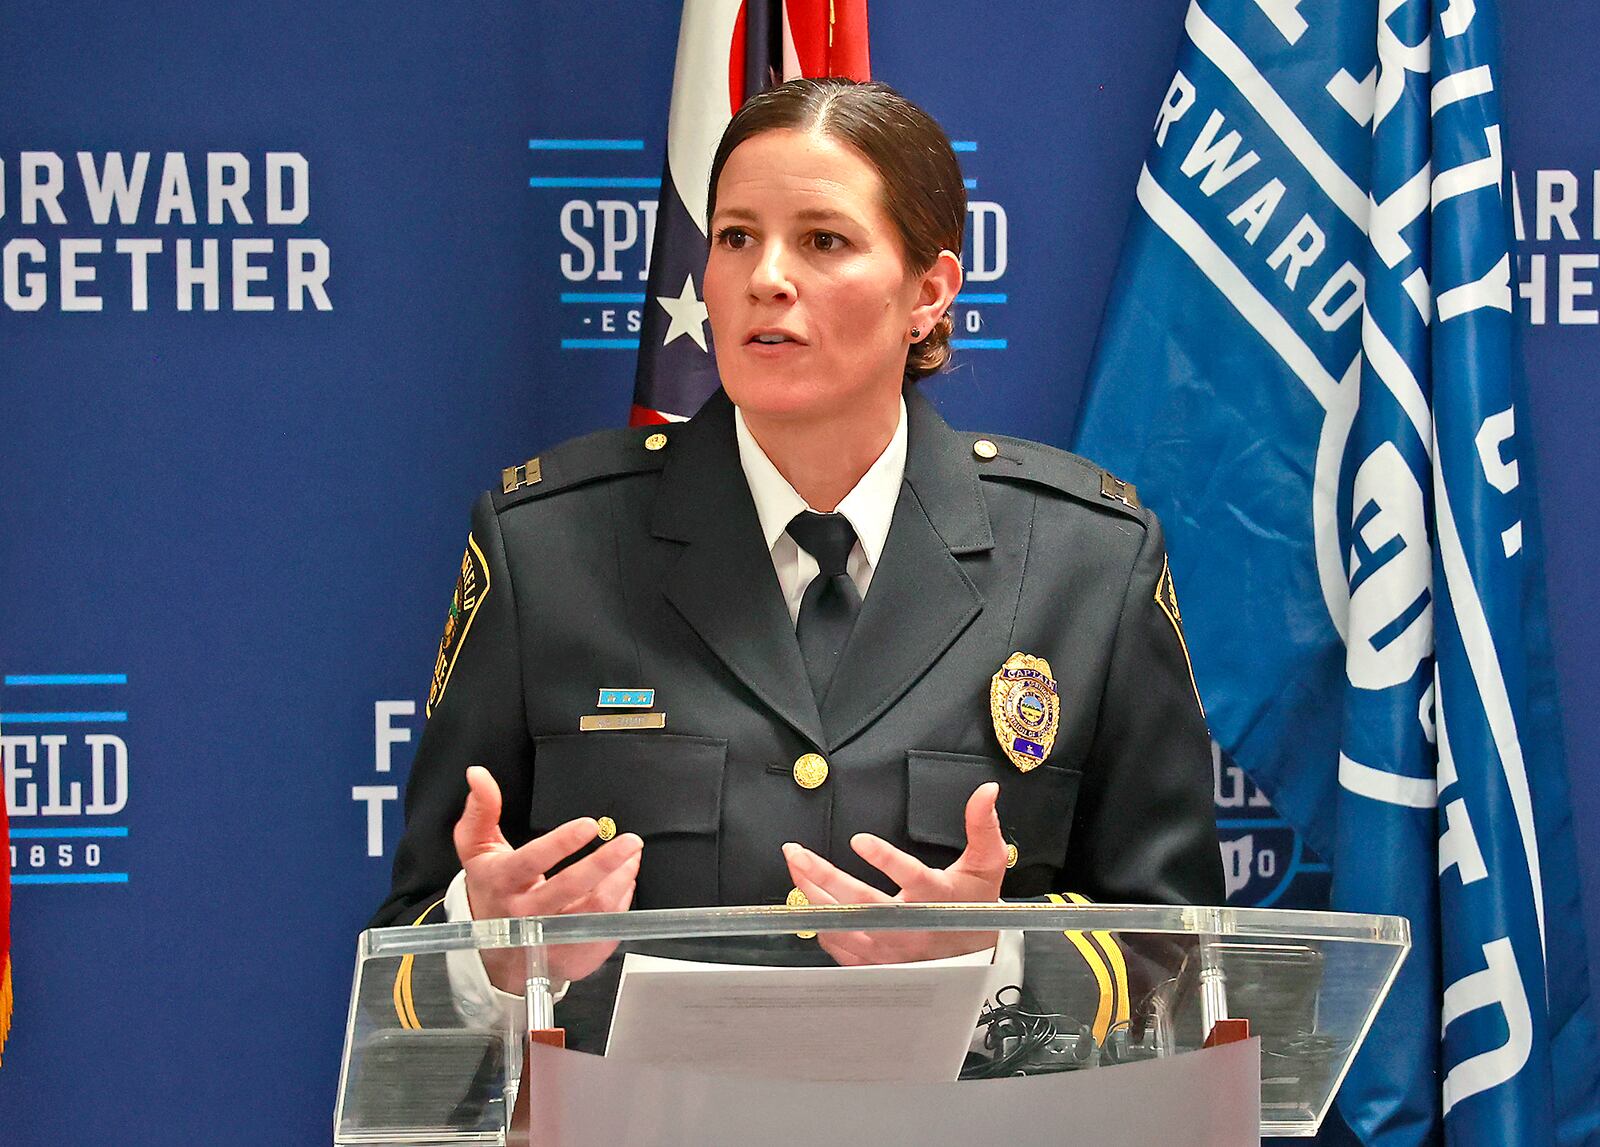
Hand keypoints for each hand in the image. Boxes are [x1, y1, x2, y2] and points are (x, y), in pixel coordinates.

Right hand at [454, 765, 641, 990]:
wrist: (495, 952)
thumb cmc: (492, 889)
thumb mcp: (478, 850)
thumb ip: (481, 810)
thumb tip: (477, 774)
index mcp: (501, 883)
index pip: (532, 861)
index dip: (562, 843)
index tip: (590, 825)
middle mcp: (524, 915)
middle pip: (570, 889)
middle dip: (605, 863)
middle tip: (631, 841)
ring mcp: (549, 940)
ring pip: (594, 912)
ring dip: (620, 880)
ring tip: (632, 856)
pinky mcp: (572, 956)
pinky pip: (605, 929)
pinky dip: (622, 902)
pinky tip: (625, 882)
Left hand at [782, 782, 1007, 964]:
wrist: (971, 955)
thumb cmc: (974, 905)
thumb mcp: (986, 864)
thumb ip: (982, 826)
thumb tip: (986, 791)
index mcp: (937, 899)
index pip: (912, 878)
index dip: (886, 860)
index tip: (860, 840)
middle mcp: (910, 928)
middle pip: (862, 905)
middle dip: (825, 877)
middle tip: (798, 852)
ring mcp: (889, 949)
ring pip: (843, 925)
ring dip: (812, 895)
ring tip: (795, 865)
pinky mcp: (874, 962)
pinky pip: (838, 946)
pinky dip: (818, 923)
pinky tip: (806, 898)